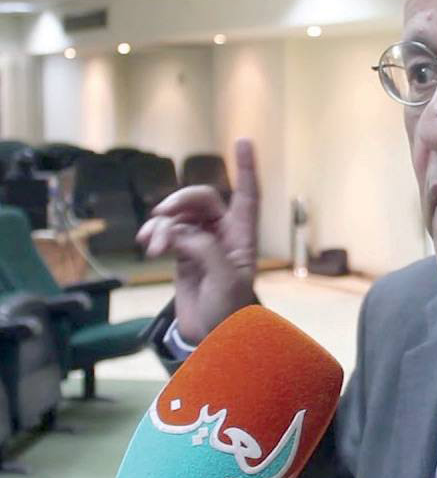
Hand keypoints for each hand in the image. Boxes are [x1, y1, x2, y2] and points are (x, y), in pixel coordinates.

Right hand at [136, 139, 259, 343]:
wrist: (211, 337)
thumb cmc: (228, 310)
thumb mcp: (225, 279)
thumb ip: (204, 249)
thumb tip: (179, 232)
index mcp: (243, 236)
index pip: (247, 196)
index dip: (246, 168)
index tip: (244, 140)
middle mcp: (223, 234)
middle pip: (203, 199)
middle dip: (182, 200)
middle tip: (164, 215)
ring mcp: (200, 242)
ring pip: (180, 216)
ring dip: (163, 224)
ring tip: (153, 246)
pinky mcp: (181, 254)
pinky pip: (165, 233)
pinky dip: (155, 235)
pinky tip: (148, 244)